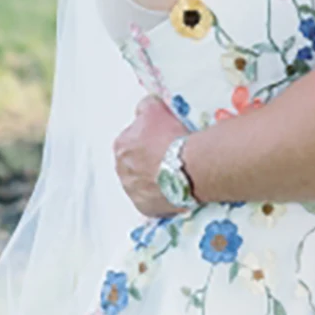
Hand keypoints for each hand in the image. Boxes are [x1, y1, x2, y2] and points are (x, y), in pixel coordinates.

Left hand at [114, 96, 187, 217]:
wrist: (192, 165)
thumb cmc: (174, 137)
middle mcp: (122, 170)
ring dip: (155, 178)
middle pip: (135, 163)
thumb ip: (144, 107)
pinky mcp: (146, 208)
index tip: (163, 139)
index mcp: (122, 145)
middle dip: (149, 160)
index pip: (132, 139)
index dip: (149, 139)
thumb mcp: (155, 107)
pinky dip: (162, 195)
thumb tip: (143, 109)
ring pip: (143, 182)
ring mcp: (133, 192)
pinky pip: (153, 200)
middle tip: (170, 155)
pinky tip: (176, 186)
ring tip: (176, 172)